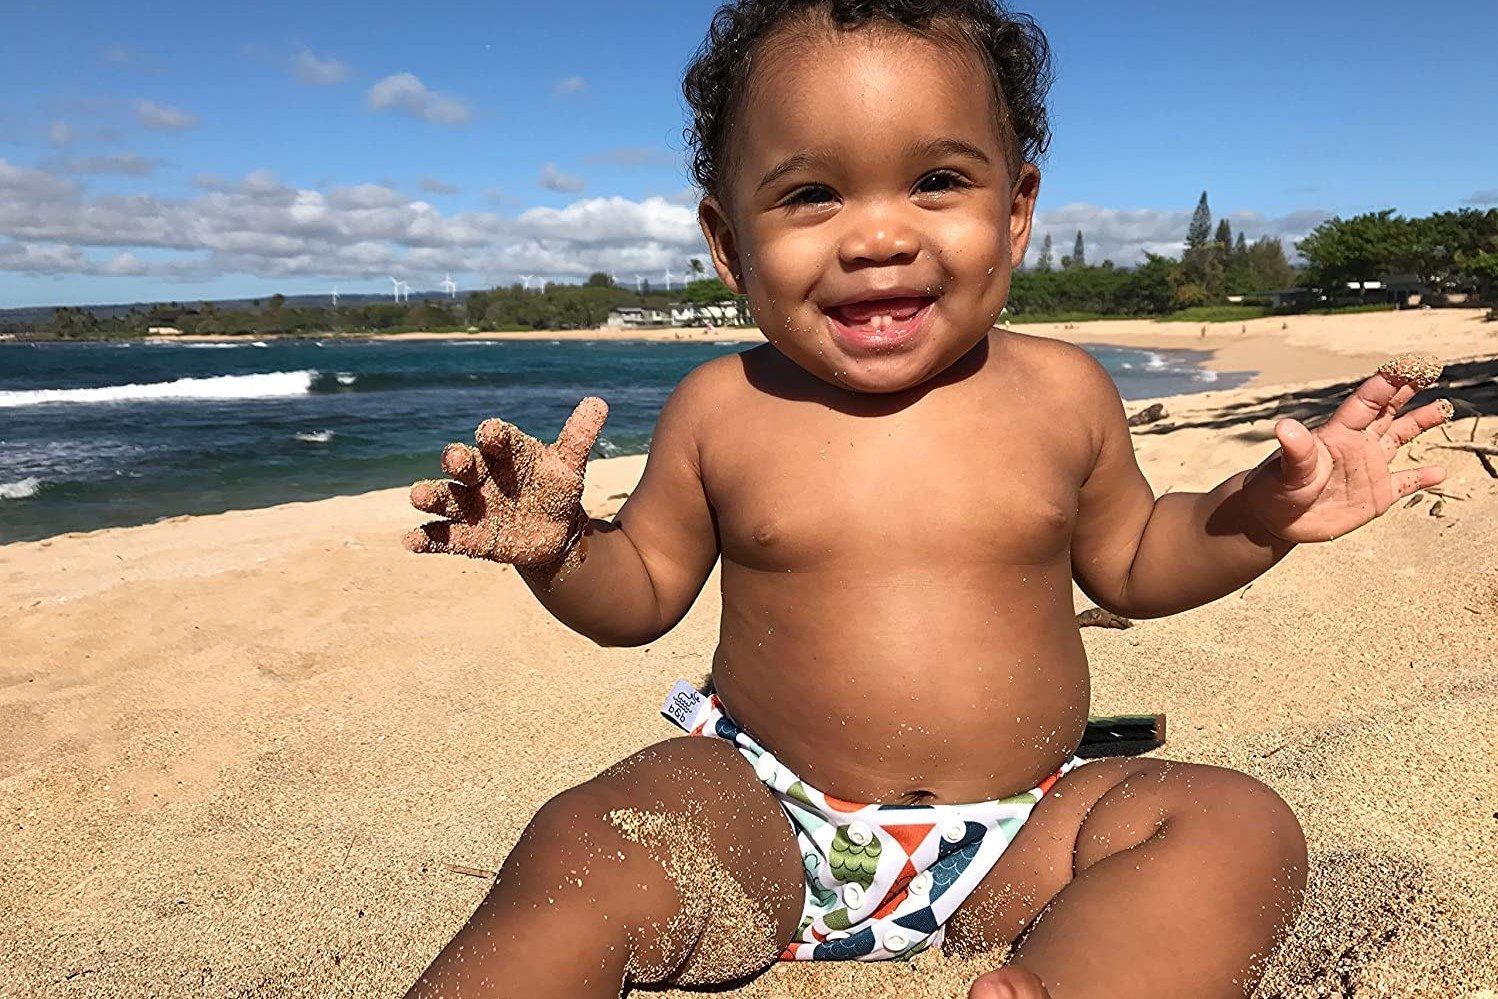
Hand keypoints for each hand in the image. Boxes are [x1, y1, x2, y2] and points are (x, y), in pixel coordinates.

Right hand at [403, 397, 607, 563]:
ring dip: (431, 496)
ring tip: (419, 496)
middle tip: (455, 459)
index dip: (494, 435)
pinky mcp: (468, 536)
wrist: (552, 530)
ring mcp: (471, 505)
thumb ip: (578, 437)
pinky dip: (427, 539)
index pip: (498, 439)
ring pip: (446, 497)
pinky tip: (412, 541)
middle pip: (464, 464)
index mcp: (505, 453)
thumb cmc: (556, 489)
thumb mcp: (569, 465)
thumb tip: (598, 403)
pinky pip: (443, 537)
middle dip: (457, 460)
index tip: (493, 432)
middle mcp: (482, 475)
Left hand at [1243, 355, 1451, 542]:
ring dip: (1421, 423)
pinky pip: (1405, 483)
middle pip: (1387, 411)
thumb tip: (1284, 427)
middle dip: (1407, 389)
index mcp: (1339, 434)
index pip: (1367, 402)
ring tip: (1444, 407)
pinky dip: (1422, 478)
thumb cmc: (1275, 488)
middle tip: (1430, 367)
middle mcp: (1357, 445)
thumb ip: (1296, 449)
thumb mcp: (1288, 469)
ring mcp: (1368, 469)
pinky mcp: (1376, 495)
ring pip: (1400, 439)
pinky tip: (1440, 472)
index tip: (1409, 365)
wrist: (1275, 519)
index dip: (1387, 383)